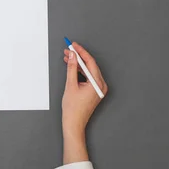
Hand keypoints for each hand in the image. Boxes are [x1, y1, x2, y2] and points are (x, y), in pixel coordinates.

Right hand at [61, 42, 107, 163]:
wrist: (74, 123)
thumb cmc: (73, 109)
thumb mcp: (70, 85)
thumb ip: (71, 68)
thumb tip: (72, 56)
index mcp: (98, 84)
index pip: (90, 62)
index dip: (81, 52)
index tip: (73, 45)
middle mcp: (101, 85)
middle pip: (90, 65)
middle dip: (78, 57)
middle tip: (68, 49)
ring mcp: (98, 88)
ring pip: (88, 70)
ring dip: (78, 63)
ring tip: (67, 57)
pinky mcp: (94, 90)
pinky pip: (88, 76)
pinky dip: (80, 71)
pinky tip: (72, 66)